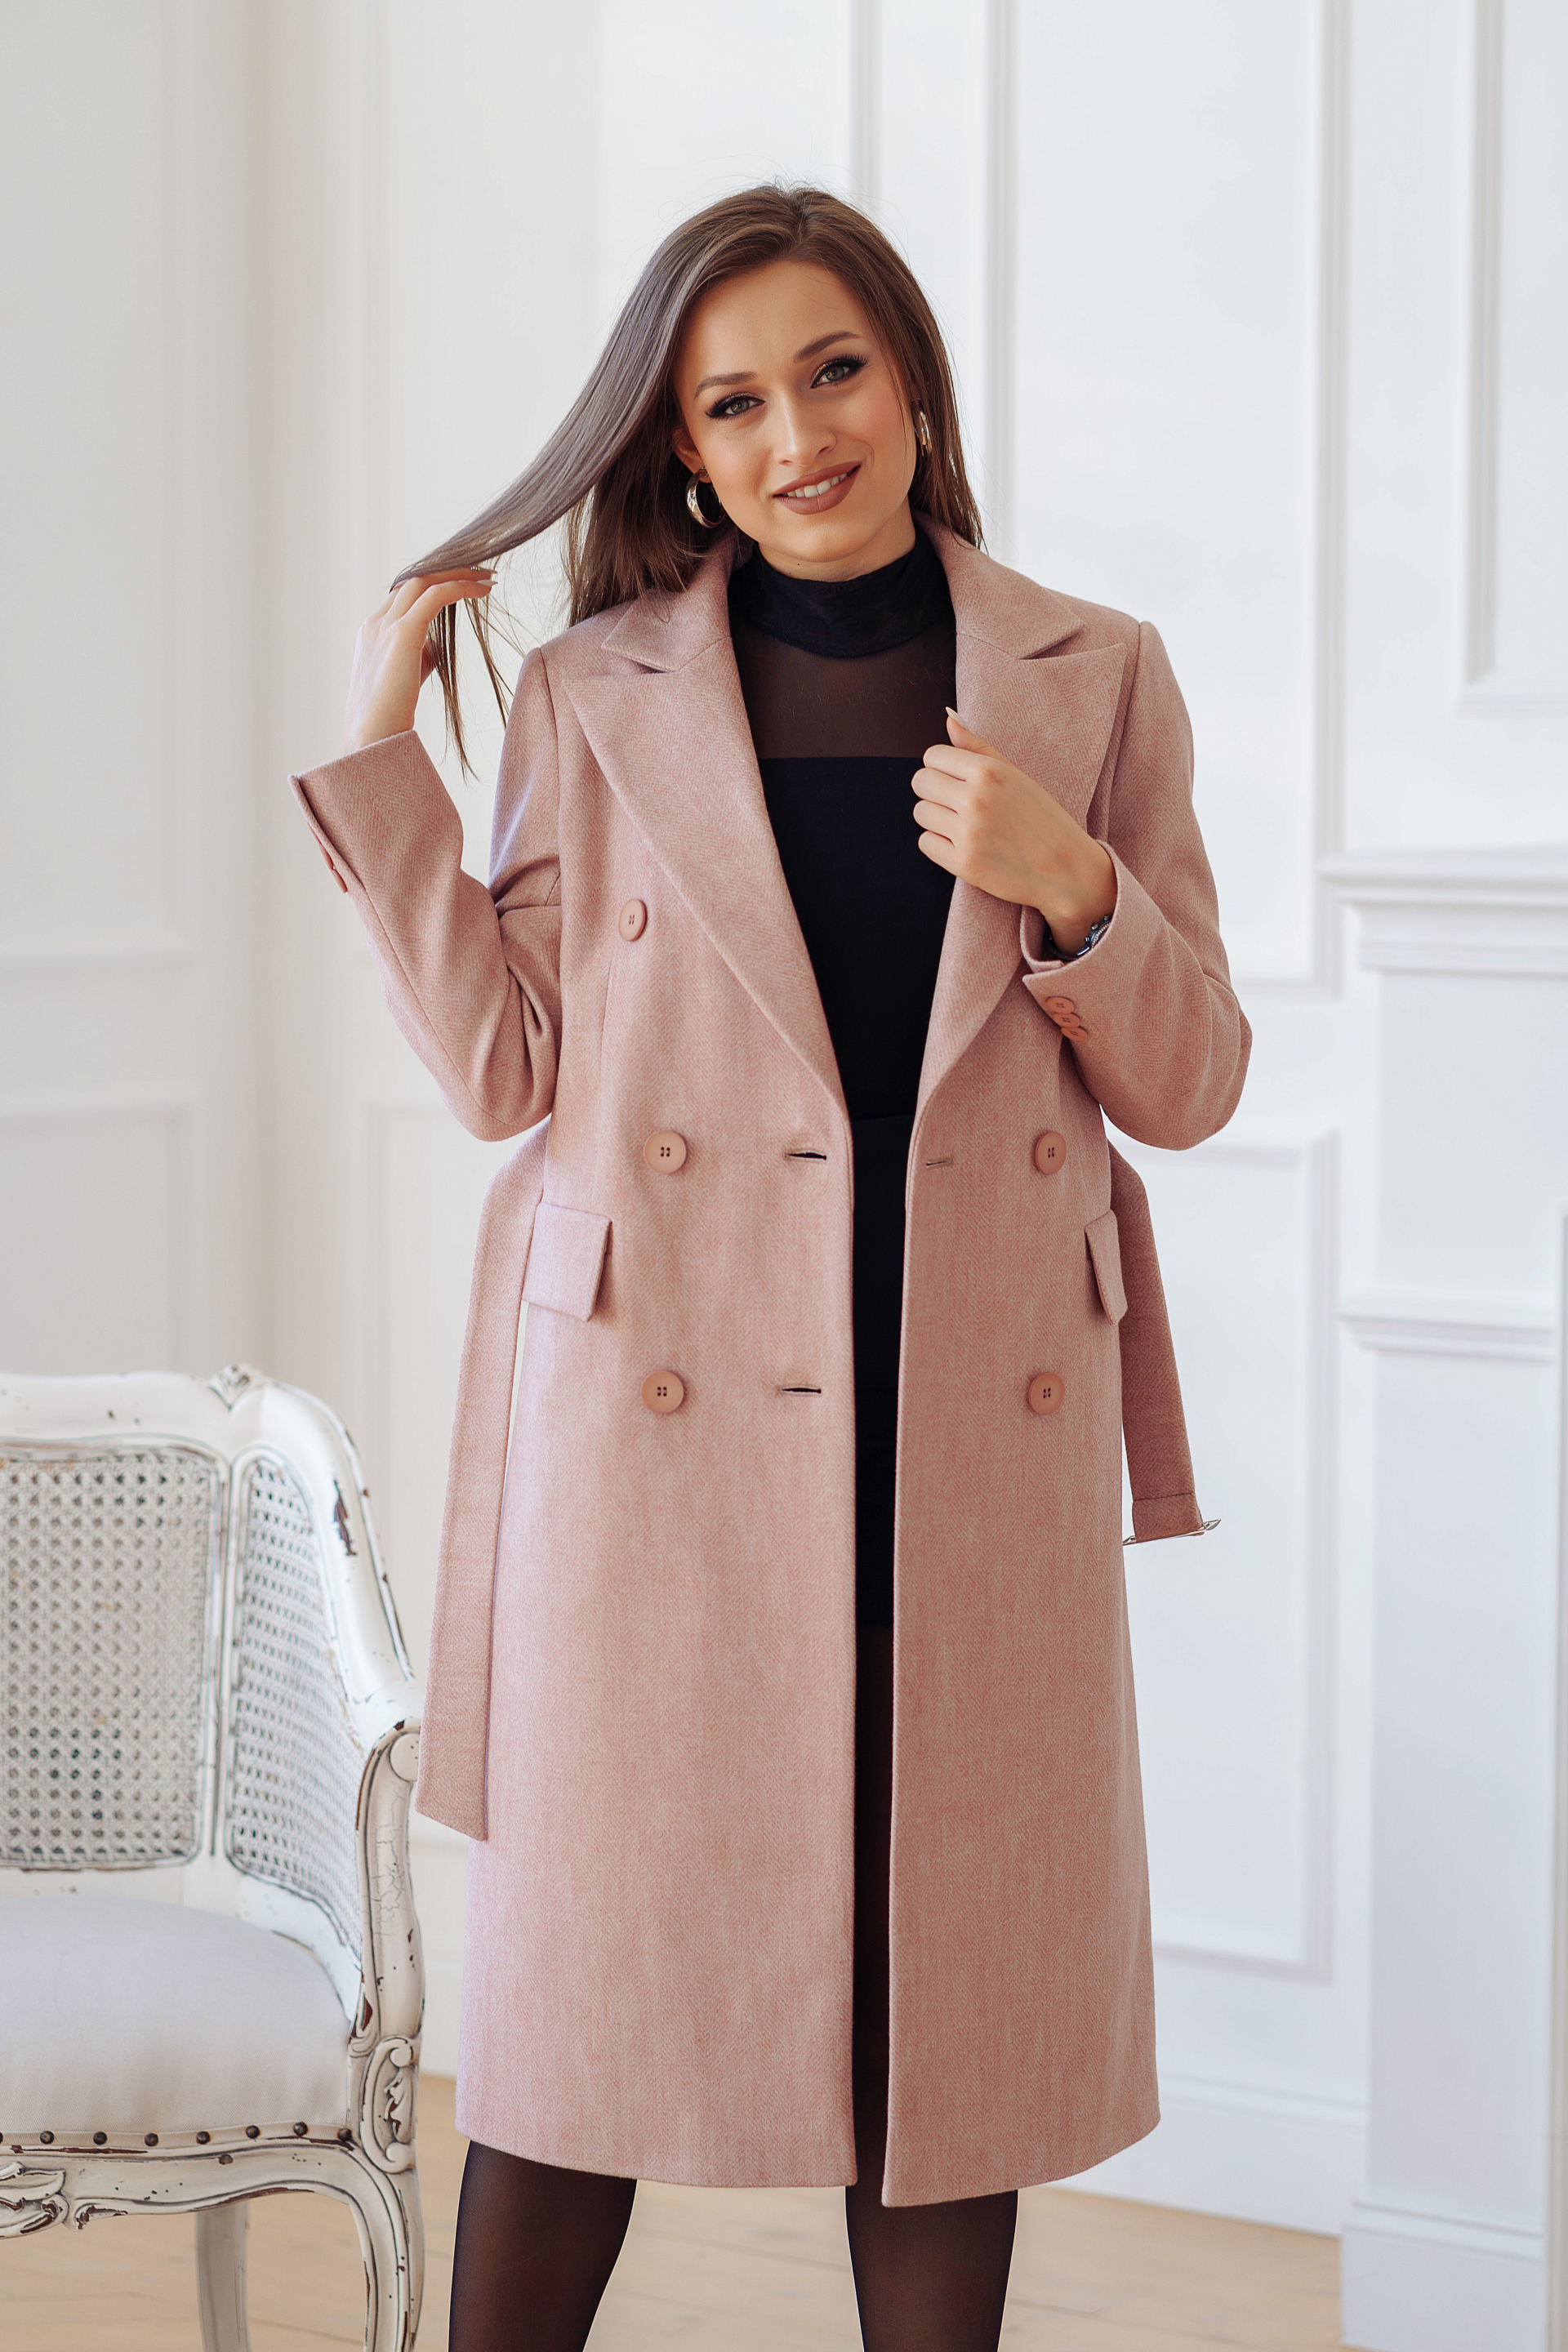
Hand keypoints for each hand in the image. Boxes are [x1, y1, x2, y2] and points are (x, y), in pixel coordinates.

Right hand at [344, 570, 493, 752]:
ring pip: (423, 582)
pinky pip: (435, 597)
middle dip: (448, 571)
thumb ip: (417, 657)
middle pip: (412, 581)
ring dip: (458, 574)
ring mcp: (385, 626)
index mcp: (371, 632)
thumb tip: (435, 647)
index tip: (460, 584)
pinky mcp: (401, 634)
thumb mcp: (404, 679)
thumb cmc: (389, 719)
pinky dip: (461, 587)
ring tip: (487, 578)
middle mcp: (375, 623)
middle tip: (480, 572)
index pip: (402, 595)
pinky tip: (483, 591)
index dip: (433, 585)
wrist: (372, 739)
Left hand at [912, 712, 1115, 954]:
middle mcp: (976, 799)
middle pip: (921, 782)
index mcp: (989, 772)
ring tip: (964, 825)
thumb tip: (949, 719)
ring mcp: (969, 833)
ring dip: (936, 818)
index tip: (956, 779)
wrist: (1067, 869)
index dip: (941, 767)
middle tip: (957, 803)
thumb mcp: (1016, 776)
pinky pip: (926, 843)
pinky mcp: (964, 863)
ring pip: (921, 813)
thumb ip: (979, 747)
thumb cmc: (1043, 819)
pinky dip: (939, 844)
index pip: (933, 756)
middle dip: (934, 790)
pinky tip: (964, 845)